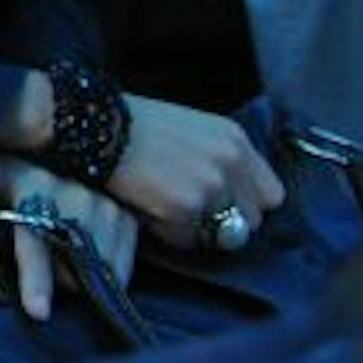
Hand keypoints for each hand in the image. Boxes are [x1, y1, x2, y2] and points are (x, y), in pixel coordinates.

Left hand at [0, 158, 137, 321]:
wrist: (59, 151)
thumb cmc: (14, 179)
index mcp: (33, 192)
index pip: (34, 243)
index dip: (36, 279)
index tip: (38, 312)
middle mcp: (72, 197)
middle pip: (74, 264)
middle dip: (62, 280)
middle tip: (43, 277)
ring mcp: (103, 206)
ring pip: (101, 267)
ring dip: (83, 275)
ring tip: (63, 262)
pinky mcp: (124, 216)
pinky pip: (120, 263)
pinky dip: (107, 271)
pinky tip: (90, 262)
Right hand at [105, 96, 284, 250]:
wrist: (91, 122)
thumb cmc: (130, 125)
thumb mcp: (189, 129)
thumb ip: (218, 160)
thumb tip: (230, 202)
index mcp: (235, 139)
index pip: (271, 195)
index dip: (243, 204)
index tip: (218, 205)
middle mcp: (231, 160)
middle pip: (251, 221)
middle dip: (222, 222)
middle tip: (186, 210)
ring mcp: (211, 184)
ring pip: (221, 235)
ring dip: (195, 229)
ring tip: (162, 205)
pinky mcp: (186, 206)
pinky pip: (187, 240)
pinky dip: (166, 232)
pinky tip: (145, 206)